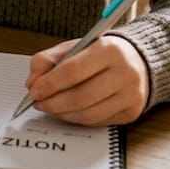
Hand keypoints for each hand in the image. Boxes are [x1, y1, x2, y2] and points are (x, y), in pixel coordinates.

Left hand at [22, 34, 149, 125]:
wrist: (138, 61)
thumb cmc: (101, 54)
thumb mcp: (74, 46)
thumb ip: (47, 60)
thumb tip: (32, 84)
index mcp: (109, 50)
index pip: (73, 71)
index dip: (49, 84)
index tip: (34, 91)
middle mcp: (125, 73)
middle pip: (81, 97)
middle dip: (53, 103)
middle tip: (38, 103)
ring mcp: (131, 96)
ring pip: (88, 114)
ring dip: (62, 114)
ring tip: (49, 108)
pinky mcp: (131, 113)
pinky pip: (97, 122)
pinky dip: (76, 120)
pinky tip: (66, 112)